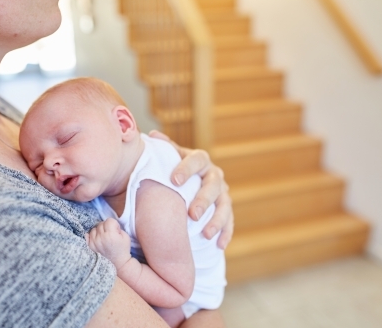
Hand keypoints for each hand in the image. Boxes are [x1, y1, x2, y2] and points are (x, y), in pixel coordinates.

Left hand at [86, 219, 131, 268]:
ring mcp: (94, 242)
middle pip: (101, 224)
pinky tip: (98, 239)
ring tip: (104, 237)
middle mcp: (101, 238)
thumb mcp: (125, 236)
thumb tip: (110, 225)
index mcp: (111, 235)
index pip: (109, 220)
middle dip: (106, 226)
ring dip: (99, 231)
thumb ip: (118, 227)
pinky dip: (92, 235)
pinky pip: (88, 235)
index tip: (116, 230)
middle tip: (110, 233)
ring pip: (94, 229)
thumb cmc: (123, 249)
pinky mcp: (90, 246)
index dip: (114, 224)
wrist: (118, 262)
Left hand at [148, 130, 233, 248]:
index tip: (174, 180)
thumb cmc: (172, 173)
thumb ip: (162, 150)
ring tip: (205, 234)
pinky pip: (230, 222)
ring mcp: (222, 193)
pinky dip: (225, 233)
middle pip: (214, 184)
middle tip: (192, 214)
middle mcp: (214, 175)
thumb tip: (151, 135)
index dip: (187, 168)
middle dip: (204, 199)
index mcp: (199, 160)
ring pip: (225, 205)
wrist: (186, 186)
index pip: (197, 159)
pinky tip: (218, 245)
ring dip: (217, 219)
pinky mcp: (226, 210)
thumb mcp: (168, 160)